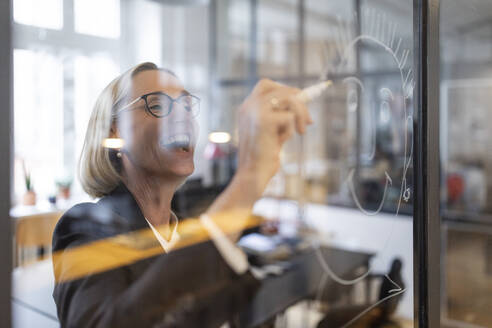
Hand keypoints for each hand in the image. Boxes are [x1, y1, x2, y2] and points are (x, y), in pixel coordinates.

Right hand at [236, 79, 312, 196]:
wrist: (252, 175)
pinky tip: (280, 143)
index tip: (299, 101)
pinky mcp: (263, 120)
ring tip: (301, 132)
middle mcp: (248, 106)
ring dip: (300, 114)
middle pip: (281, 89)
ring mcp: (254, 111)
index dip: (285, 89)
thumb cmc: (263, 157)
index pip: (266, 85)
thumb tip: (303, 104)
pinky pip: (289, 116)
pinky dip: (290, 130)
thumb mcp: (272, 132)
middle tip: (308, 120)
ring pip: (288, 98)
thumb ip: (281, 116)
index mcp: (247, 108)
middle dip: (299, 102)